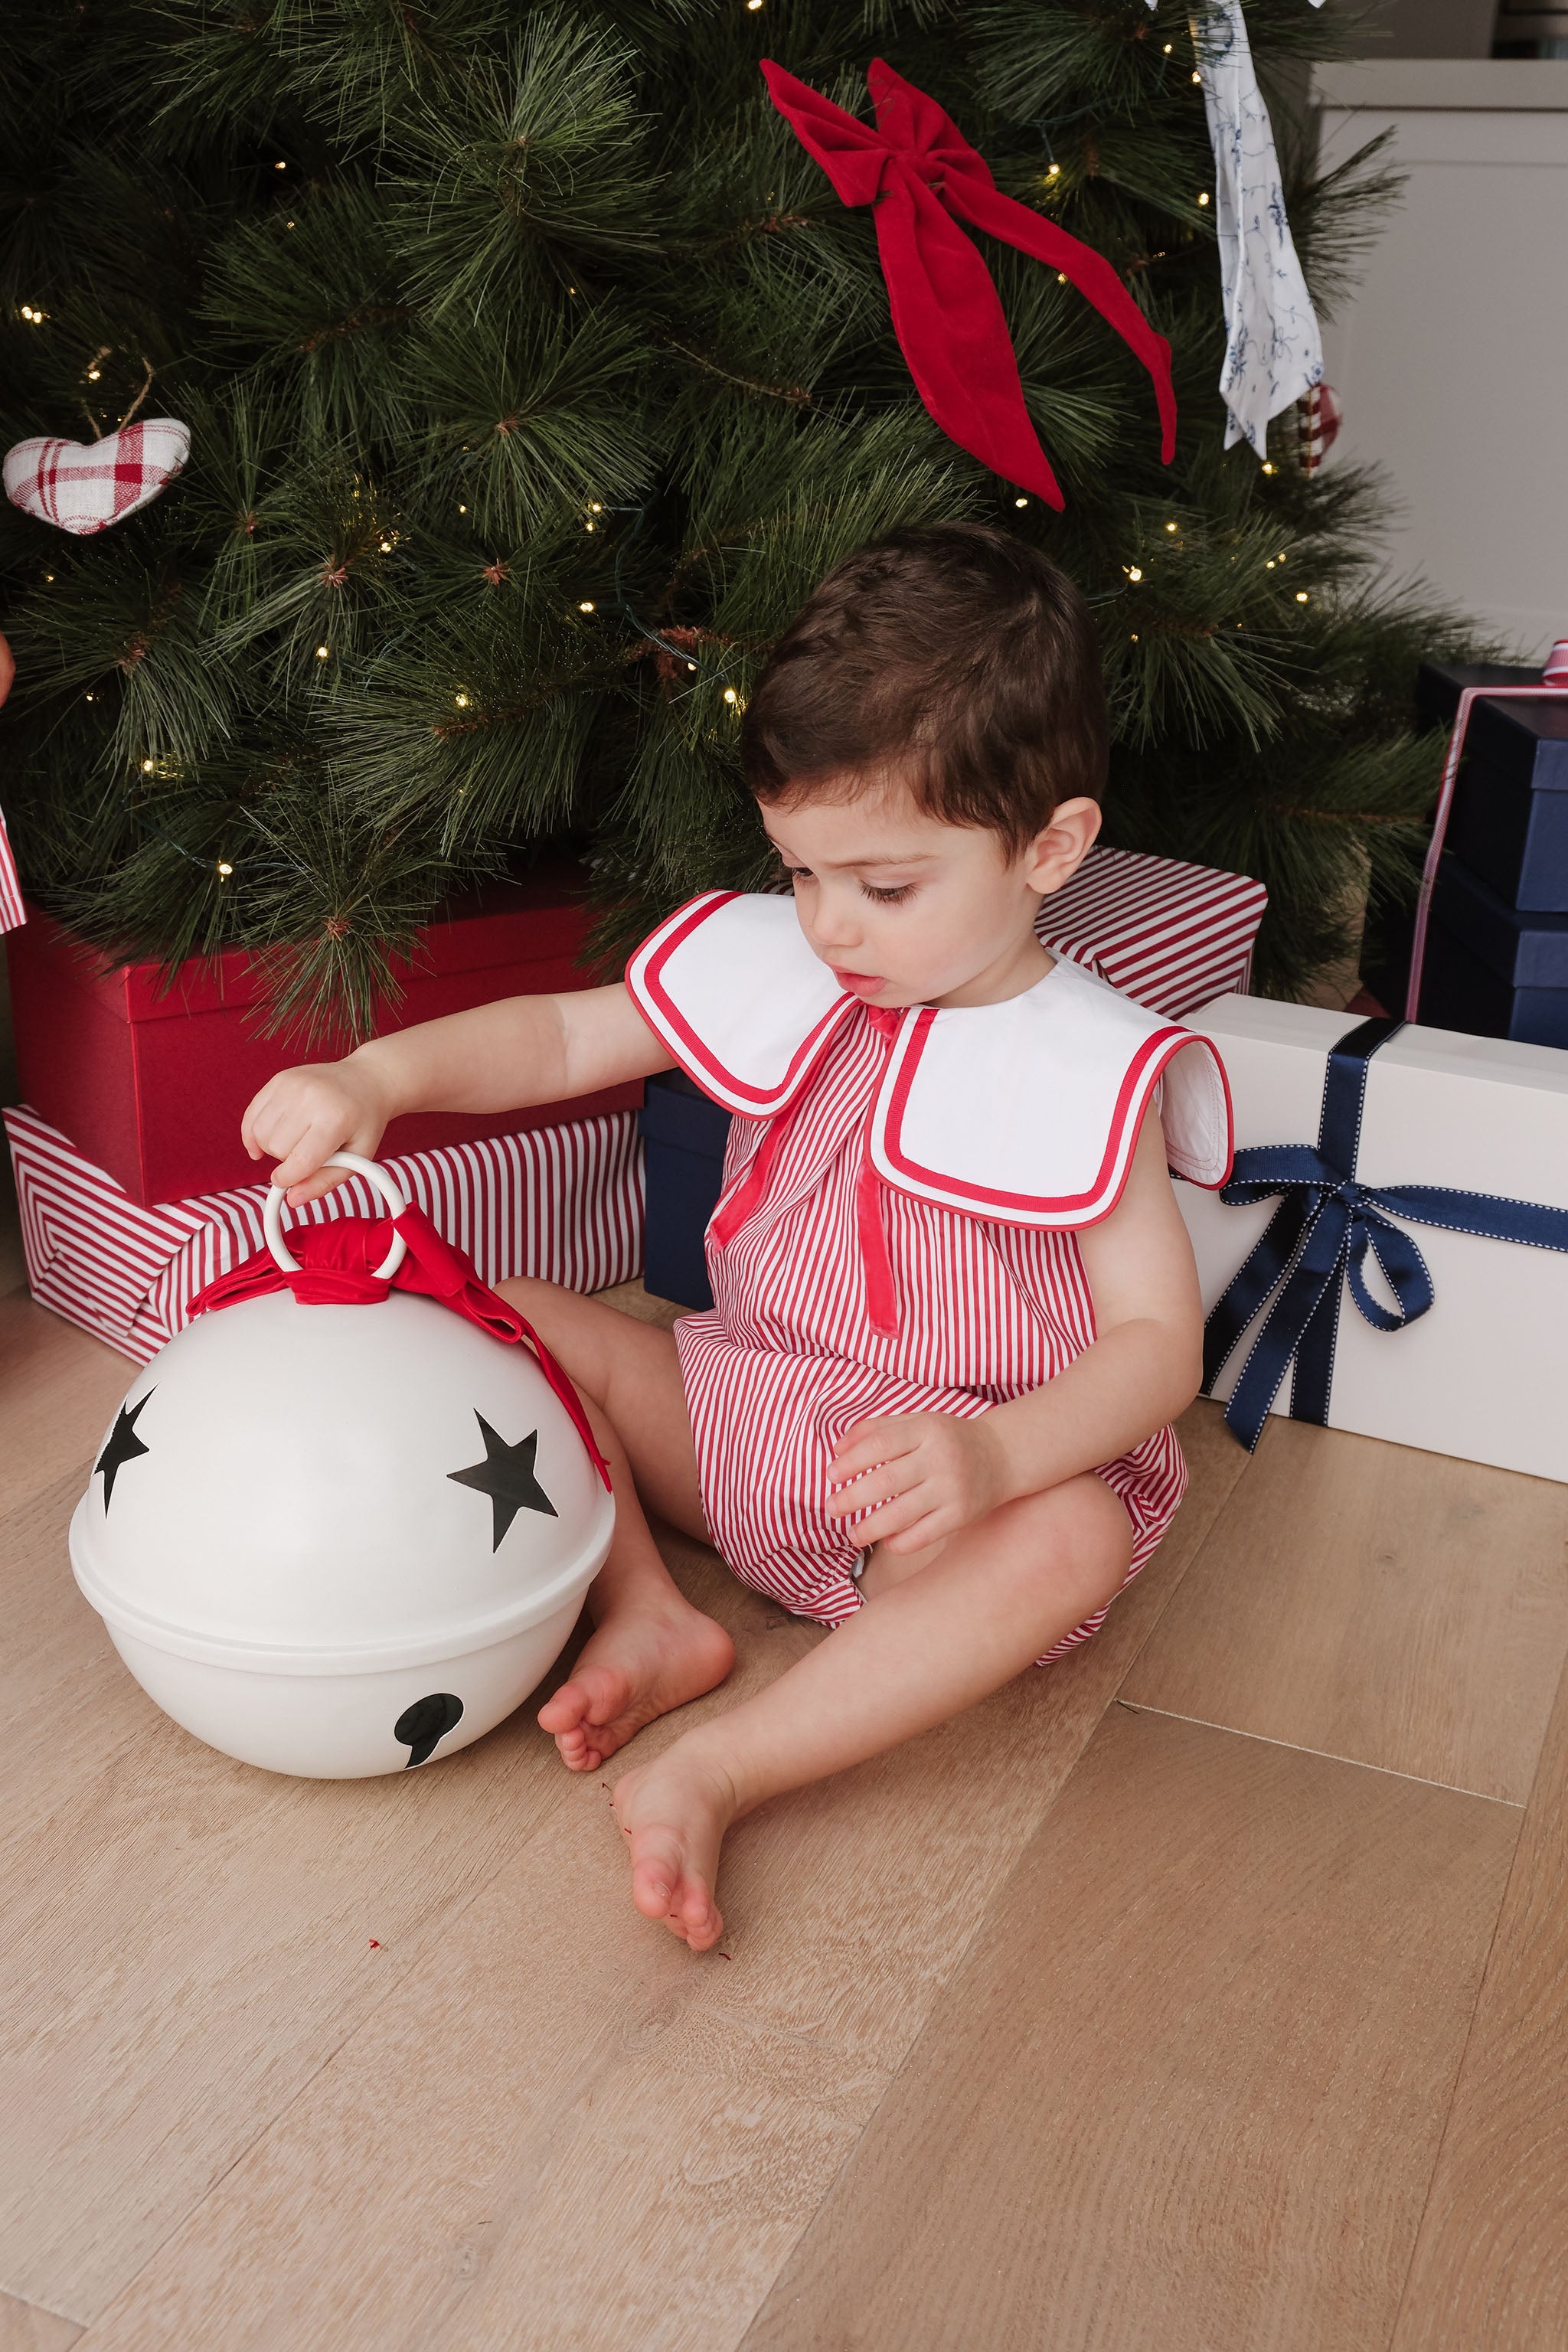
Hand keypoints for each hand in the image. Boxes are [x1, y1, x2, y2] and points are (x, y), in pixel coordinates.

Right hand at [241, 1057, 394, 1204]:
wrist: (368, 1080)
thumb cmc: (364, 1121)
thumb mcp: (359, 1157)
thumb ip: (326, 1181)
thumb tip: (294, 1199)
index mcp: (337, 1118)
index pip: (301, 1159)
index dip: (289, 1178)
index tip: (287, 1182)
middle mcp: (311, 1097)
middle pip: (277, 1147)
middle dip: (287, 1160)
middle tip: (307, 1152)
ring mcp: (292, 1085)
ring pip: (260, 1133)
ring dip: (271, 1146)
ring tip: (294, 1142)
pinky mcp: (279, 1079)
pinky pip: (251, 1115)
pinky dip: (253, 1133)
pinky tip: (266, 1140)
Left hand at [825, 1411, 1011, 1555]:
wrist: (1002, 1456)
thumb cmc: (948, 1438)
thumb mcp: (917, 1422)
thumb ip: (876, 1429)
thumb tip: (837, 1450)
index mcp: (926, 1429)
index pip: (879, 1445)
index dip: (850, 1462)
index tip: (831, 1476)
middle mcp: (940, 1458)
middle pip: (886, 1481)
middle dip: (851, 1498)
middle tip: (831, 1508)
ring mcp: (952, 1489)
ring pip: (902, 1513)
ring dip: (869, 1527)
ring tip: (852, 1534)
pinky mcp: (961, 1515)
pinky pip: (923, 1535)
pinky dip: (899, 1542)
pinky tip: (885, 1542)